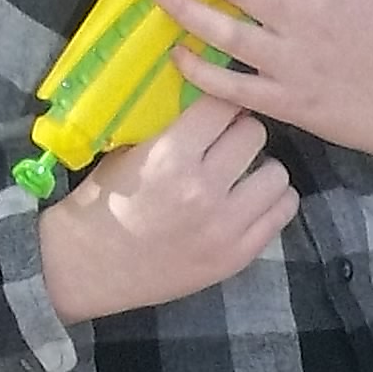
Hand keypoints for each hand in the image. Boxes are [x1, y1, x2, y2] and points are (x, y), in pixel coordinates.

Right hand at [34, 93, 295, 319]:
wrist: (91, 267)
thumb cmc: (104, 205)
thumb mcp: (126, 153)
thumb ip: (170, 131)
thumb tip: (206, 104)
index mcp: (170, 156)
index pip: (222, 107)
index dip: (222, 104)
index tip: (219, 110)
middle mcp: (203, 188)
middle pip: (255, 134)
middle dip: (242, 132)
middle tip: (229, 143)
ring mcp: (224, 225)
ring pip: (277, 174)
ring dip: (262, 169)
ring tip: (244, 175)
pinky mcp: (237, 255)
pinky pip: (282, 212)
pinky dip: (272, 201)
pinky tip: (252, 201)